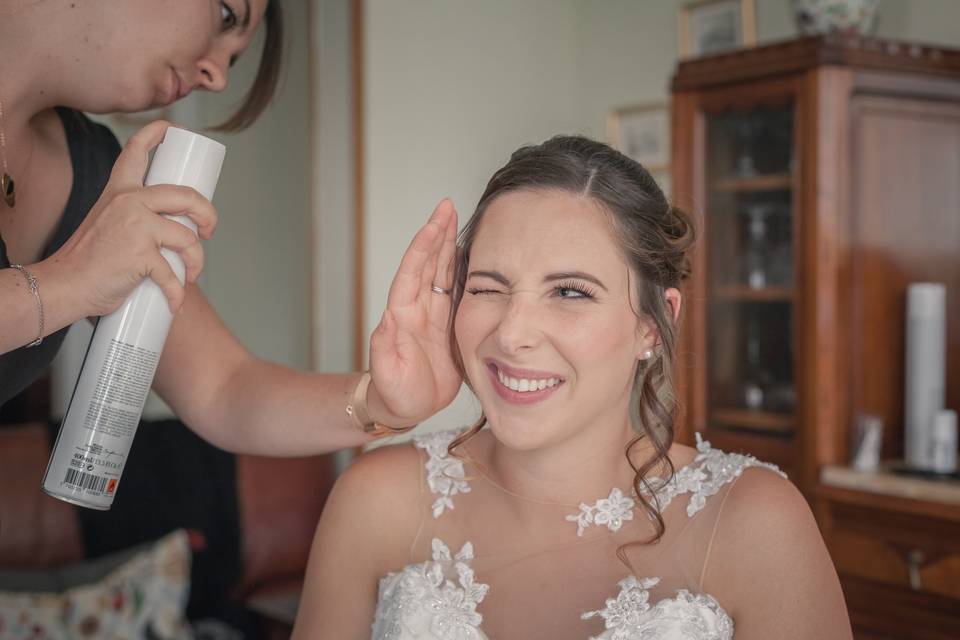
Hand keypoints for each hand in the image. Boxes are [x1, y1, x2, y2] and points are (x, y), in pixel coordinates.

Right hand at [44, 120, 217, 315]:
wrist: (65, 284)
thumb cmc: (88, 260)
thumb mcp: (107, 223)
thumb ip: (134, 217)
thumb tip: (174, 229)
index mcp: (120, 191)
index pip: (137, 150)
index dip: (159, 133)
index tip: (175, 129)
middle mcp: (129, 201)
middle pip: (186, 196)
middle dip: (208, 214)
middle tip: (209, 231)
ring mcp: (136, 227)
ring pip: (188, 238)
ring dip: (197, 262)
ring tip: (192, 274)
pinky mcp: (141, 255)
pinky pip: (173, 274)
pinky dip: (178, 293)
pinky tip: (175, 302)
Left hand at [367, 199, 461, 425]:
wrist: (405, 408)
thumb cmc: (395, 394)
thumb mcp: (388, 376)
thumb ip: (385, 349)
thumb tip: (385, 319)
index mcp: (403, 316)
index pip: (413, 273)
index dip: (423, 247)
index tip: (434, 223)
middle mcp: (417, 308)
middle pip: (428, 263)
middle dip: (437, 234)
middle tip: (448, 206)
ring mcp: (433, 314)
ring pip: (442, 271)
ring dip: (449, 245)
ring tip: (458, 219)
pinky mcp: (448, 324)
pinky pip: (456, 290)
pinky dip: (462, 269)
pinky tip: (472, 254)